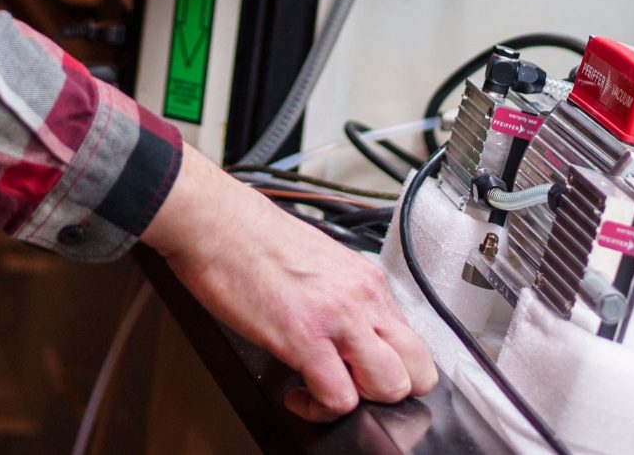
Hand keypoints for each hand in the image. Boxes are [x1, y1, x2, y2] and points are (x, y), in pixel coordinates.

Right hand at [142, 145, 435, 419]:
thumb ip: (343, 297)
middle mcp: (362, 297)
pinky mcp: (305, 336)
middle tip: (349, 387)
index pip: (414, 344)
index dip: (393, 370)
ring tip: (323, 390)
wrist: (215, 223)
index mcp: (367, 280)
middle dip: (387, 393)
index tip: (363, 375)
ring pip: (390, 388)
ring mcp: (338, 316)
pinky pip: (338, 398)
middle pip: (418, 371)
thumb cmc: (252, 238)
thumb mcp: (319, 262)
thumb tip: (347, 334)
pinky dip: (318, 408)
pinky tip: (296, 393)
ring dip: (358, 401)